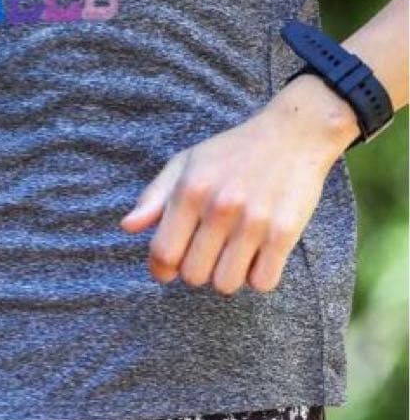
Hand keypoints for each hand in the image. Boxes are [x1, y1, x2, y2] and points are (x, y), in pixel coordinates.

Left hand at [118, 80, 356, 295]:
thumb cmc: (232, 151)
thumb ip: (154, 197)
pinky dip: (257, 277)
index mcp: (189, 189)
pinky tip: (258, 255)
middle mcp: (219, 206)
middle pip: (193, 275)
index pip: (163, 253)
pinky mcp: (285, 233)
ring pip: (226, 284)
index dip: (161, 269)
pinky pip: (262, 283)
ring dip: (227, 276)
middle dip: (196, 270)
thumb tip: (127, 227)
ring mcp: (253, 221)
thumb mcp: (186, 163)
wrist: (291, 135)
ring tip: (232, 254)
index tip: (168, 269)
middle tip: (207, 252)